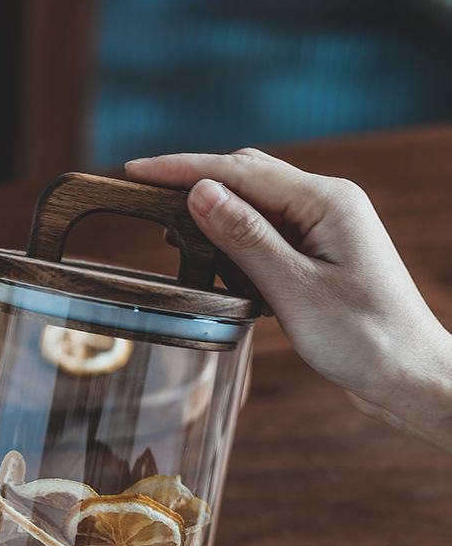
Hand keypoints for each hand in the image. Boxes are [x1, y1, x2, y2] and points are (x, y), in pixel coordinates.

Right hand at [126, 149, 451, 454]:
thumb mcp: (295, 289)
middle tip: (143, 200)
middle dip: (194, 186)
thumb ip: (245, 238)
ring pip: (254, 208)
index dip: (183, 168)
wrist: (408, 377)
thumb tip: (200, 192)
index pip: (240, 169)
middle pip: (246, 178)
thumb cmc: (365, 338)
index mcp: (327, 201)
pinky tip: (217, 266)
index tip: (136, 170)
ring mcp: (325, 230)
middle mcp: (327, 205)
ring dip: (214, 220)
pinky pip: (267, 237)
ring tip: (172, 236)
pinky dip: (235, 247)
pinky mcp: (320, 257)